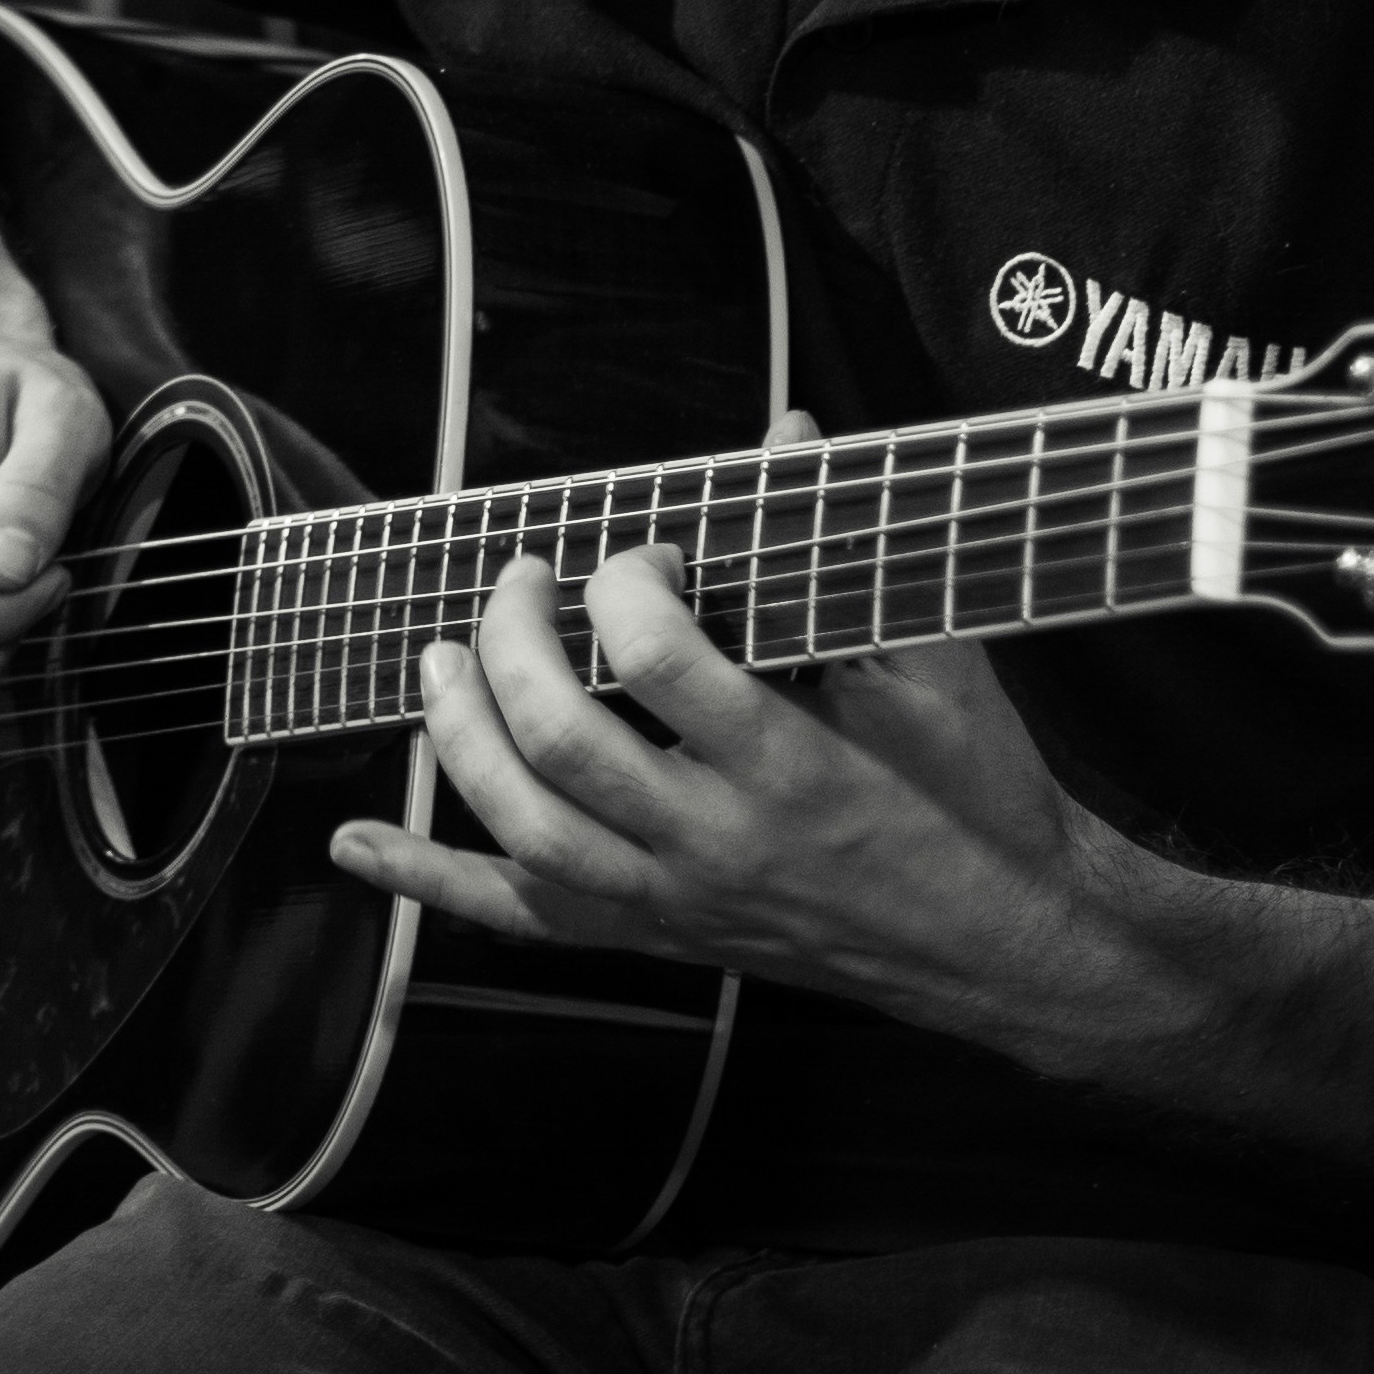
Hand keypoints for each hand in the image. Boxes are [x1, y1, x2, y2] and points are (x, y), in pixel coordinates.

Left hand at [328, 548, 1170, 1050]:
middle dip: (513, 642)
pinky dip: (430, 881)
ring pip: (524, 829)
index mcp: (790, 761)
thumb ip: (841, 551)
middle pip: (561, 742)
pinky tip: (357, 844)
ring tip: (440, 659)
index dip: (625, 581)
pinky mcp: (663, 937)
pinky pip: (524, 921)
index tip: (638, 553)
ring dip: (458, 734)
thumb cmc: (981, 789)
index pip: (658, 656)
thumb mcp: (933, 657)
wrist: (1016, 942)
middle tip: (518, 581)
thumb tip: (787, 431)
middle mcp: (718, 839)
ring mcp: (679, 899)